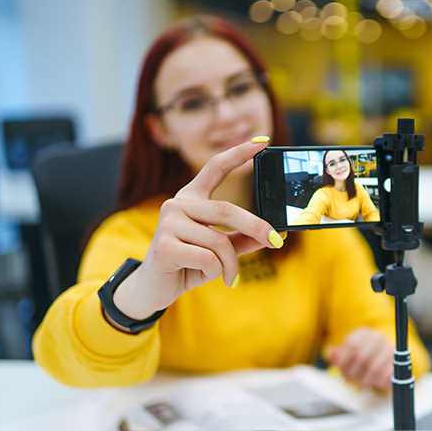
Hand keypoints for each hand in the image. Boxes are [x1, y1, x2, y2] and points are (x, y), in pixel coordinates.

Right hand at [110, 138, 281, 323]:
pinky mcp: (164, 246)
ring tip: (229, 276)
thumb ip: (244, 239)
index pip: (216, 167)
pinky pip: (208, 258)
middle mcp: (177, 204)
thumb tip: (277, 234)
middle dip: (257, 227)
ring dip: (231, 264)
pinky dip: (216, 272)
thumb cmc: (190, 264)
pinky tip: (204, 275)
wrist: (154, 289)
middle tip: (276, 242)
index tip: (263, 141)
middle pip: (227, 209)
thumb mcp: (222, 251)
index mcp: (192, 198)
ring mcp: (168, 223)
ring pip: (219, 241)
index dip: (239, 153)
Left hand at [328, 327, 393, 391]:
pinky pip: (385, 376)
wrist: (387, 362)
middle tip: (350, 380)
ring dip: (364, 380)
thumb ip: (338, 355)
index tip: (340, 370)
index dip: (343, 360)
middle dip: (352, 372)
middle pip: (361, 356)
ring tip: (362, 384)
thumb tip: (330, 351)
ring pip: (373, 368)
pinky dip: (377, 382)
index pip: (351, 344)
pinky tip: (375, 382)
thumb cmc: (364, 359)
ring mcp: (389, 349)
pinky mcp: (398, 363)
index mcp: (364, 333)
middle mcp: (378, 338)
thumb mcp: (348, 356)